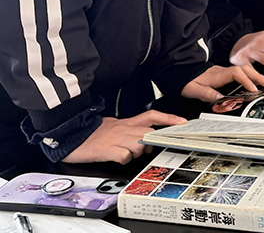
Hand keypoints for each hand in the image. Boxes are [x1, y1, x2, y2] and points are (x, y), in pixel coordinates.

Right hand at [62, 111, 186, 164]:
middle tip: (143, 149)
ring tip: (124, 153)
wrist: (69, 136)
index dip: (169, 119)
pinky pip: (124, 156)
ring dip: (136, 153)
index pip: (152, 116)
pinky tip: (115, 158)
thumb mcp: (113, 126)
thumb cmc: (91, 134)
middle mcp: (123, 128)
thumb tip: (146, 136)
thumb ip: (130, 129)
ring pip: (139, 145)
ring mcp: (115, 138)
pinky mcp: (106, 149)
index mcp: (125, 122)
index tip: (183, 122)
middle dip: (150, 143)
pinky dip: (122, 160)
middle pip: (149, 134)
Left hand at [181, 65, 263, 101]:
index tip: (253, 89)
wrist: (182, 70)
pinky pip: (242, 72)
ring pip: (245, 69)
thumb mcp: (193, 89)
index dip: (246, 80)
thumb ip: (206, 93)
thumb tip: (219, 98)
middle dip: (258, 76)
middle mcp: (223, 71)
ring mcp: (225, 71)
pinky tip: (255, 81)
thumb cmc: (187, 80)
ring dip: (256, 75)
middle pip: (245, 69)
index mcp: (217, 74)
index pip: (236, 74)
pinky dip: (251, 75)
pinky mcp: (225, 74)